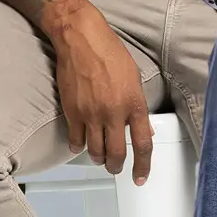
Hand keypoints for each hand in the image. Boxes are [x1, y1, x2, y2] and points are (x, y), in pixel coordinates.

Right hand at [47, 7, 153, 184]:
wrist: (81, 39)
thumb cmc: (109, 52)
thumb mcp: (133, 77)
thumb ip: (138, 106)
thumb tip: (144, 128)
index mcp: (134, 103)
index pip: (143, 143)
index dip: (143, 165)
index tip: (141, 177)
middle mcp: (114, 112)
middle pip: (117, 154)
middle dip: (117, 167)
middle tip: (116, 168)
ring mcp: (91, 114)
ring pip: (95, 152)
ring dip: (99, 158)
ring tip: (100, 156)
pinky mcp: (72, 112)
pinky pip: (75, 141)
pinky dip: (78, 146)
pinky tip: (81, 143)